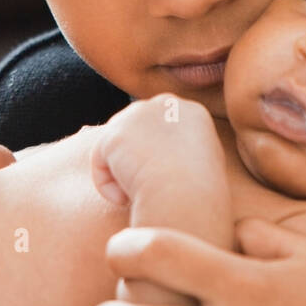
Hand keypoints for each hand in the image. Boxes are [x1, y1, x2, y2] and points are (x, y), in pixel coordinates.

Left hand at [88, 94, 217, 210]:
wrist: (186, 197)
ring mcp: (137, 115)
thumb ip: (186, 155)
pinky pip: (100, 162)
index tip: (163, 184)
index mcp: (191, 112)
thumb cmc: (202, 196)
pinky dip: (108, 187)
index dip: (157, 158)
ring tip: (139, 197)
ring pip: (116, 148)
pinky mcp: (114, 134)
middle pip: (134, 132)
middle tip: (147, 191)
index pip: (161, 128)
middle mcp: (164, 105)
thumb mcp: (204, 168)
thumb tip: (169, 163)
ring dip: (124, 175)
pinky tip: (125, 200)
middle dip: (135, 162)